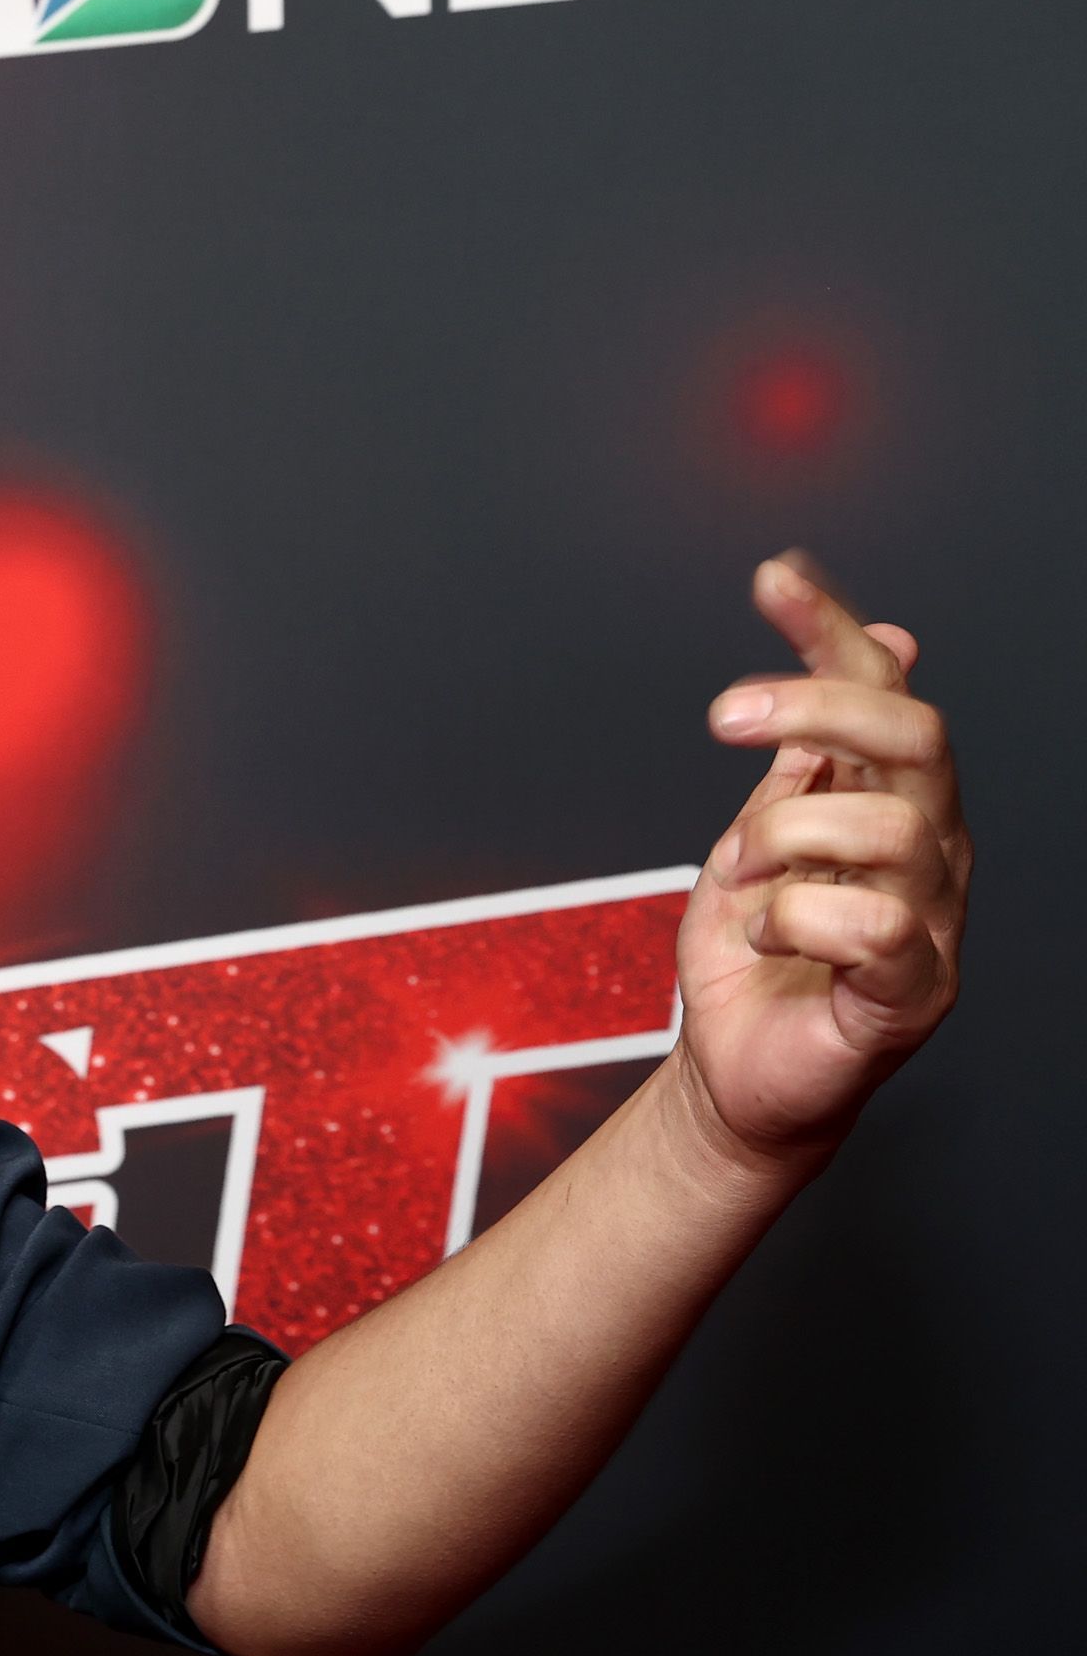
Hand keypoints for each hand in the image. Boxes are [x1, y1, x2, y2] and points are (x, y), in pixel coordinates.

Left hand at [675, 552, 969, 1170]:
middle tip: (723, 717)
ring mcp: (932, 920)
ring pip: (886, 828)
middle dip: (814, 709)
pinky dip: (793, 920)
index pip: (884, 692)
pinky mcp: (914, 992)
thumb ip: (805, 755)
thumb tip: (877, 644)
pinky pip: (874, 925)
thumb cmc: (754, 964)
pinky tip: (764, 938)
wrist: (735, 1079)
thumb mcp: (757, 837)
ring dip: (782, 842)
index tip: (775, 576)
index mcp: (891, 804)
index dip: (834, 630)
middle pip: (913, 736)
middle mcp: (929, 851)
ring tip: (742, 883)